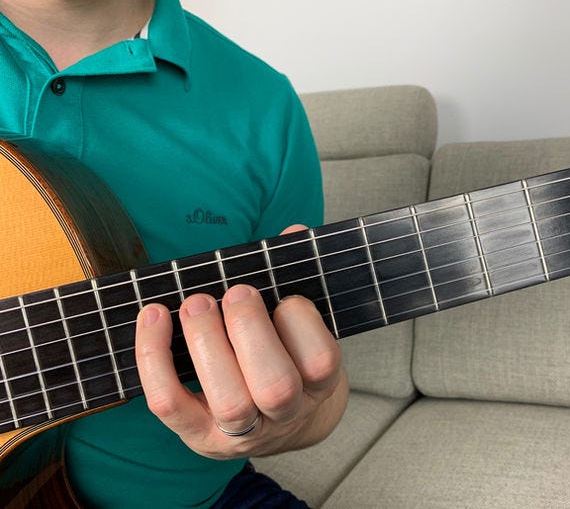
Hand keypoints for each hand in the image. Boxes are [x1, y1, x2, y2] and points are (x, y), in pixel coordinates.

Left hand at [134, 226, 348, 458]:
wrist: (275, 429)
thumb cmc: (286, 362)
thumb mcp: (302, 331)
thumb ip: (298, 280)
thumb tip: (295, 231)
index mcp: (318, 386)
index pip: (320, 362)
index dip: (302, 323)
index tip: (285, 297)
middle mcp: (285, 415)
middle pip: (276, 387)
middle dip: (250, 330)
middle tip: (235, 293)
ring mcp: (242, 432)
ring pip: (229, 401)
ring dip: (206, 343)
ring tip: (196, 303)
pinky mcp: (197, 435)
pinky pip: (170, 404)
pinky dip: (155, 359)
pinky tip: (153, 316)